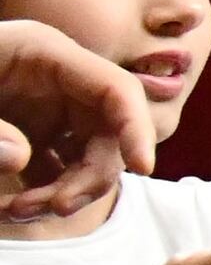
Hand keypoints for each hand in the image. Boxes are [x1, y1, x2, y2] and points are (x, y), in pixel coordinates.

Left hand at [0, 20, 152, 219]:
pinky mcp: (31, 130)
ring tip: (19, 211)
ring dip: (67, 190)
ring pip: (88, 153)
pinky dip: (46, 191)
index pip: (114, 87)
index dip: (136, 127)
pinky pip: (60, 165)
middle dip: (90, 175)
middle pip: (108, 129)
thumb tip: (23, 159)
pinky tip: (13, 206)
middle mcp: (54, 77)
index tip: (142, 169)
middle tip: (50, 209)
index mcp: (41, 52)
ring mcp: (44, 105)